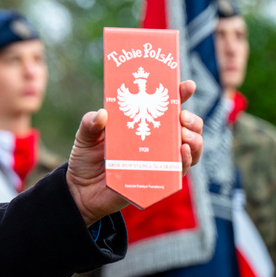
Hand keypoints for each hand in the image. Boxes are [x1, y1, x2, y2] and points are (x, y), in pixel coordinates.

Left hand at [66, 80, 203, 225]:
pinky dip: (185, 161)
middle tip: (182, 118)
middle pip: (187, 128)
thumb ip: (90, 123)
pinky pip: (179, 172)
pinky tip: (182, 152)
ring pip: (190, 149)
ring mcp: (159, 161)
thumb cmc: (86, 159)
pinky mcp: (158, 180)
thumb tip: (102, 114)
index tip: (188, 86)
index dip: (180, 94)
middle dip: (193, 120)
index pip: (166, 107)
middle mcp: (155, 141)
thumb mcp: (85, 137)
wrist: (81, 191)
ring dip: (194, 140)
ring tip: (183, 135)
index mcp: (141, 123)